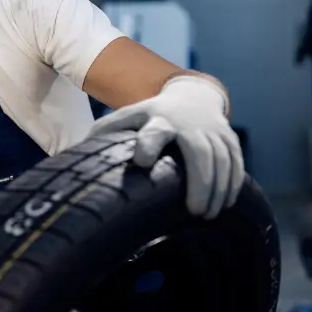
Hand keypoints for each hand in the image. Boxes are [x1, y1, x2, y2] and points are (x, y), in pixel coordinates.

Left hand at [87, 75, 244, 218]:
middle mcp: (188, 125)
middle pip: (199, 152)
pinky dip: (233, 184)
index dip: (148, 143)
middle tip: (194, 212)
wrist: (192, 96)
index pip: (154, 131)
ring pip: (222, 159)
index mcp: (158, 120)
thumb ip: (105, 132)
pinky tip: (226, 204)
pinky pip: (236, 162)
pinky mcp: (229, 138)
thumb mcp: (128, 118)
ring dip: (218, 189)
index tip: (142, 161)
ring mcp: (212, 131)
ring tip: (208, 215)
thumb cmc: (151, 116)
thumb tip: (76, 155)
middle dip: (200, 181)